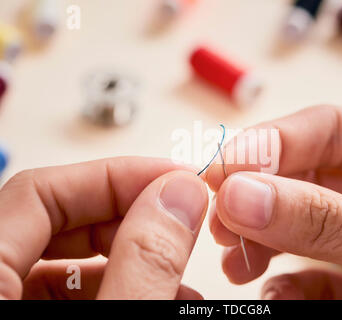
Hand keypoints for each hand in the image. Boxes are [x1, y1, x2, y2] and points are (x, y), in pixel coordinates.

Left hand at [0, 157, 207, 299]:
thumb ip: (141, 264)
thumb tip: (180, 197)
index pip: (39, 192)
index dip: (115, 176)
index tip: (174, 178)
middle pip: (56, 219)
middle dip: (131, 214)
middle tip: (183, 216)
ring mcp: (5, 303)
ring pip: (67, 257)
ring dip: (132, 255)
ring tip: (181, 270)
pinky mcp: (26, 319)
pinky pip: (68, 290)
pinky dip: (118, 284)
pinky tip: (158, 293)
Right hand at [206, 105, 341, 299]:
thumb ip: (333, 221)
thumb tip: (244, 193)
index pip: (330, 130)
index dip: (270, 144)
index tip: (222, 170)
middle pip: (308, 174)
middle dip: (259, 194)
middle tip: (220, 216)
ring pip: (304, 223)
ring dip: (263, 237)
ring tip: (234, 256)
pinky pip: (318, 273)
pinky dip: (289, 283)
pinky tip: (274, 292)